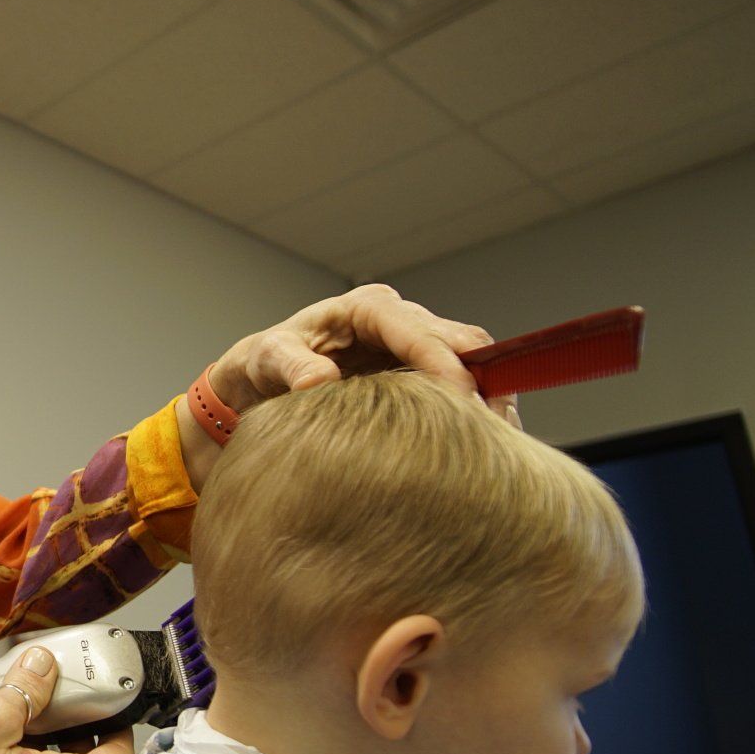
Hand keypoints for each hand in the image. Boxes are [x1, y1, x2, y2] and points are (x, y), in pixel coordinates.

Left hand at [210, 284, 518, 425]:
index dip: (446, 364)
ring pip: (473, 363)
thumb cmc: (263, 366)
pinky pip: (463, 387)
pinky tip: (480, 446)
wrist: (259, 384)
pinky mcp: (420, 373)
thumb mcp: (267, 360)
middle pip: (462, 342)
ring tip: (495, 445)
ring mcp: (414, 345)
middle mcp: (399, 319)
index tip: (461, 403)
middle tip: (491, 433)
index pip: (420, 330)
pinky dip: (477, 413)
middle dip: (481, 384)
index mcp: (367, 308)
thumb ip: (291, 366)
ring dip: (488, 401)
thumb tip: (320, 380)